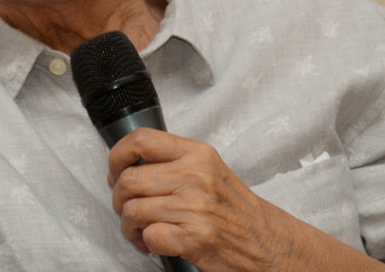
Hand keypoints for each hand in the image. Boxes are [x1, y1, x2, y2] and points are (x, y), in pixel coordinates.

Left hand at [108, 128, 289, 270]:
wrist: (268, 244)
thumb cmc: (235, 210)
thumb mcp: (208, 170)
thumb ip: (172, 163)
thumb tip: (125, 167)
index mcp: (197, 154)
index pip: (141, 140)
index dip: (117, 156)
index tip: (115, 171)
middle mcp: (195, 176)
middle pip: (128, 180)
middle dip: (120, 200)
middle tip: (129, 209)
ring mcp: (195, 207)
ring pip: (132, 211)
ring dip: (131, 227)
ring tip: (143, 231)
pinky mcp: (195, 238)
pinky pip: (149, 236)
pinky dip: (147, 244)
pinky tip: (156, 244)